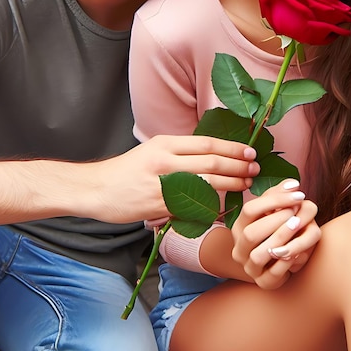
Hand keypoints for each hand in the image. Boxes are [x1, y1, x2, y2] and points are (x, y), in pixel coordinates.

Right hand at [76, 134, 258, 223]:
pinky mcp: (160, 206)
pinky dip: (211, 206)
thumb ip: (180, 152)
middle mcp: (166, 161)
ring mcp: (163, 185)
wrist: (96, 188)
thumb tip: (213, 156)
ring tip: (245, 185)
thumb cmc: (128, 170)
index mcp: (166, 144)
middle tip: (254, 170)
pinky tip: (223, 206)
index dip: (233, 149)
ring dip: (231, 185)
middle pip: (212, 163)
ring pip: (207, 185)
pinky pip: (192, 207)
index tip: (250, 153)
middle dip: (238, 167)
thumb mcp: (153, 150)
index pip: (208, 144)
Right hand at [231, 179, 319, 288]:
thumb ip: (281, 195)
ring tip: (298, 226)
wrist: (272, 262)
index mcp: (239, 226)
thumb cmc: (275, 230)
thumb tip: (293, 184)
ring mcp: (249, 267)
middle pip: (251, 233)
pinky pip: (272, 275)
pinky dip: (286, 263)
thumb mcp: (275, 210)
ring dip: (280, 239)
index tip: (298, 194)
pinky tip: (299, 250)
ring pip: (259, 255)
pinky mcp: (263, 282)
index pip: (250, 210)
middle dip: (276, 221)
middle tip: (297, 212)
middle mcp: (239, 247)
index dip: (275, 200)